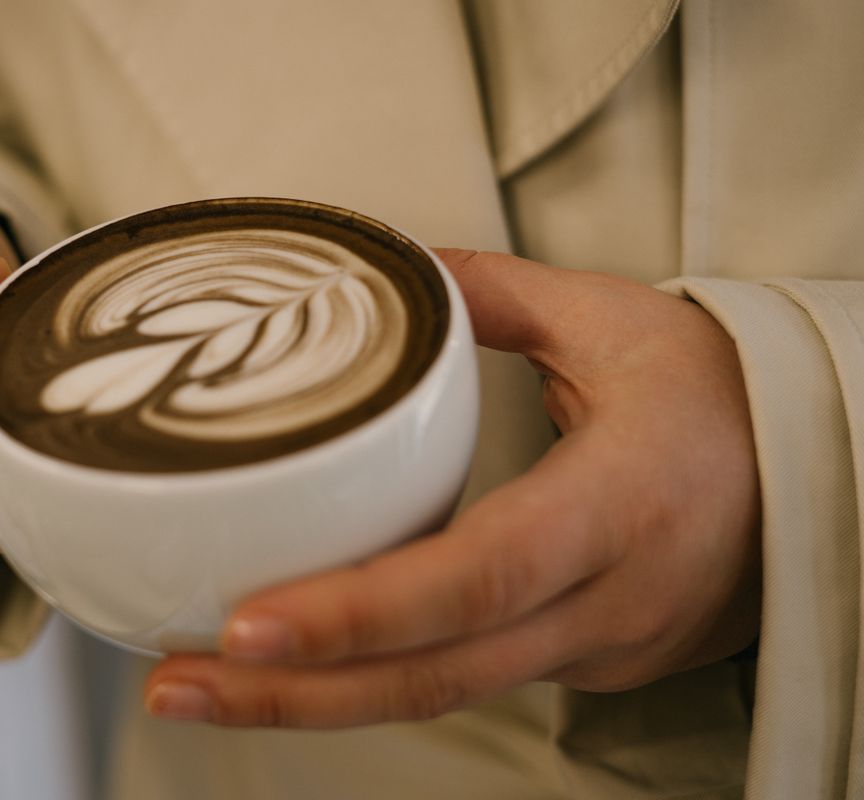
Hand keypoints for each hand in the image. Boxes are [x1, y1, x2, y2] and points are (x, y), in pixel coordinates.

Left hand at [145, 249, 761, 726]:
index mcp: (621, 507)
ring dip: (312, 701)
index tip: (249, 622)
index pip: (480, 576)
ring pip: (439, 695)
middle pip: (437, 674)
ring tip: (200, 686)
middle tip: (178, 683)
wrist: (815, 480)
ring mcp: (593, 650)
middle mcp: (605, 603)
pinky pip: (460, 679)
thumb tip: (391, 270)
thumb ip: (496, 294)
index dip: (362, 611)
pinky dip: (368, 680)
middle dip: (295, 692)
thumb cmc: (723, 397)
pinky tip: (289, 667)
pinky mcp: (578, 665)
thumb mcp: (618, 322)